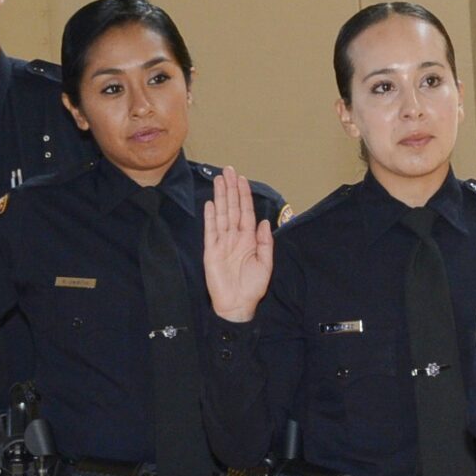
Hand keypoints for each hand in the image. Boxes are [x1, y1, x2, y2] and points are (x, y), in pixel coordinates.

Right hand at [202, 167, 273, 322]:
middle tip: (228, 170)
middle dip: (230, 189)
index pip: (245, 212)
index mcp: (249, 239)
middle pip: (232, 208)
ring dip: (220, 197)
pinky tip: (210, 204)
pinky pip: (211, 231)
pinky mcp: (211, 251)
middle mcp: (235, 237)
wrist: (237, 305)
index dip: (243, 195)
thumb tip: (264, 222)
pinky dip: (210, 218)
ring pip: (221, 215)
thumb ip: (265, 243)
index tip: (241, 179)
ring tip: (219, 180)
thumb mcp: (265, 264)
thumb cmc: (252, 287)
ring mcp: (222, 243)